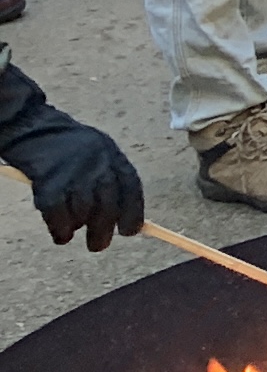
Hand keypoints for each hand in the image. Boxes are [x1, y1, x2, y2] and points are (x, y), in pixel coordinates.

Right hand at [25, 118, 146, 250]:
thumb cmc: (61, 145)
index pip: (131, 186)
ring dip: (78, 228)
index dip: (133, 212)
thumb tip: (118, 216)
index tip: (130, 232)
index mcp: (111, 153)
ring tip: (71, 235)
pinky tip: (59, 235)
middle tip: (98, 246)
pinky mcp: (48, 180)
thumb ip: (106, 177)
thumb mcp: (94, 152)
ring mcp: (73, 171)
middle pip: (109, 203)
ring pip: (84, 210)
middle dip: (104, 228)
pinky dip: (59, 229)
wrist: (29, 125)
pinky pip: (58, 213)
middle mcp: (97, 162)